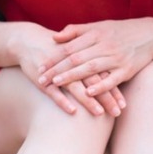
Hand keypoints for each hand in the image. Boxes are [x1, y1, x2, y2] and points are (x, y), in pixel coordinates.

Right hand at [7, 23, 123, 117]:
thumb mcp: (75, 51)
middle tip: (117, 112)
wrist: (28, 40)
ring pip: (76, 87)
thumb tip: (110, 79)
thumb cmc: (56, 49)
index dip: (113, 89)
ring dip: (88, 101)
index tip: (124, 104)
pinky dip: (62, 100)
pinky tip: (72, 111)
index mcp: (83, 57)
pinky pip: (54, 91)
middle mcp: (72, 64)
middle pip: (93, 82)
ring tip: (99, 113)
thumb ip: (92, 63)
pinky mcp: (43, 78)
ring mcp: (57, 71)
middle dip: (106, 98)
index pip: (102, 74)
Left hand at [37, 20, 152, 98]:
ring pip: (91, 68)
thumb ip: (75, 31)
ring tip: (57, 84)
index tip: (39, 67)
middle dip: (57, 69)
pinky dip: (100, 86)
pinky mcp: (127, 70)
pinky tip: (88, 92)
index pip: (69, 47)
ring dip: (73, 76)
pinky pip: (112, 80)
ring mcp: (116, 58)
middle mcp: (104, 46)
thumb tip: (53, 37)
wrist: (150, 34)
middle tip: (41, 79)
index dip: (53, 58)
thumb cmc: (120, 31)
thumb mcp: (98, 26)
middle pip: (76, 58)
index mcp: (95, 34)